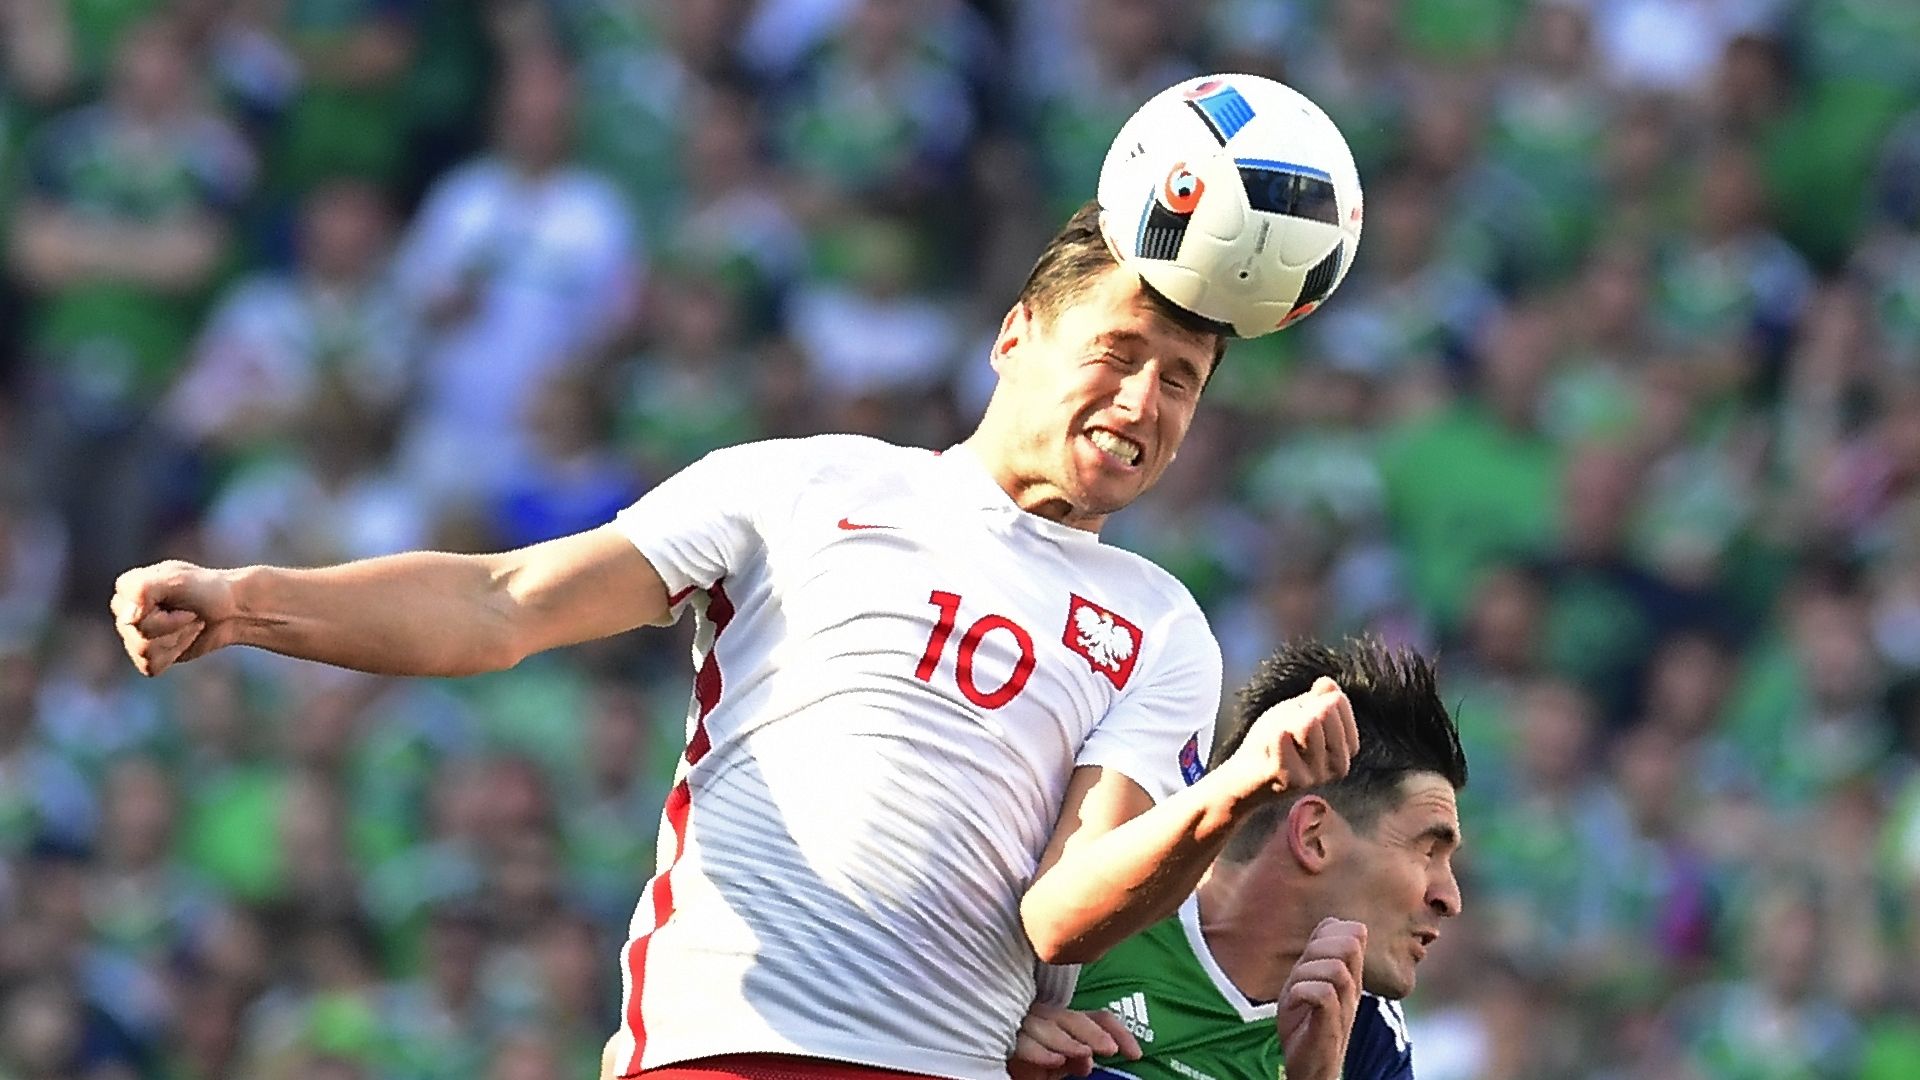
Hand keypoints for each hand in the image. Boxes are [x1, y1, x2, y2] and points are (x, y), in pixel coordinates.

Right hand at [111, 560, 239, 675]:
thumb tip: (128, 619)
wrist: (232, 610)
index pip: (129, 615)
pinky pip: (151, 667)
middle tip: (191, 614)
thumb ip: (143, 590)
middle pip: (138, 634)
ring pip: (144, 651)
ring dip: (177, 639)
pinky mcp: (149, 655)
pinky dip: (175, 653)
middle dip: (174, 627)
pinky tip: (186, 639)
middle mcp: (126, 611)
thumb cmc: (207, 590)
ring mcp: (135, 634)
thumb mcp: (177, 580)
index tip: (182, 599)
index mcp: (127, 588)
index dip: (162, 615)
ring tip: (190, 624)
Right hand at [1009, 1003, 1140, 1079]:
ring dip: (1068, 1041)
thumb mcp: (1062, 1063)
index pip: (1097, 1018)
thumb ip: (1077, 1059)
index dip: (1118, 1032)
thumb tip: (1088, 1060)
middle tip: (1111, 1050)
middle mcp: (1047, 1017)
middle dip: (1094, 1033)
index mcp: (1066, 1022)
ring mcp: (1025, 1024)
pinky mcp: (1005, 1037)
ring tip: (1084, 1054)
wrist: (1002, 1065)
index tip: (1136, 1055)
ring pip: (1048, 1026)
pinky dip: (1040, 1051)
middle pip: (1073, 1018)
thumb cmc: (1031, 1062)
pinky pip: (1023, 1042)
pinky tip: (1055, 1061)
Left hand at [1219, 677, 1358, 800]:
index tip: (1299, 717)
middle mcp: (1339, 765)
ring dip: (1283, 724)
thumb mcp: (1297, 714)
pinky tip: (1271, 744)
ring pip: (1307, 724)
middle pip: (1324, 712)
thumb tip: (1328, 684)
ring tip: (1276, 741)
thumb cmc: (1272, 743)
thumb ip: (1316, 699)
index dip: (1310, 701)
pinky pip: (1283, 739)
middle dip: (1298, 712)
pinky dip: (1272, 735)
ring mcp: (1318, 775)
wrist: (1244, 776)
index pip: (1338, 703)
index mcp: (1345, 747)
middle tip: (1284, 731)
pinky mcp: (1294, 780)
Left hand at [1275, 917, 1365, 1079]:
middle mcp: (1352, 989)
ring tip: (1296, 991)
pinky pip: (1324, 995)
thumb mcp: (1309, 980)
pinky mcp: (1331, 1029)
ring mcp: (1345, 1009)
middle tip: (1301, 971)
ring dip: (1305, 974)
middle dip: (1317, 948)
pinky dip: (1302, 992)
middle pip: (1349, 944)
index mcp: (1349, 974)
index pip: (1352, 932)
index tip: (1310, 952)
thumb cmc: (1307, 1023)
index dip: (1328, 931)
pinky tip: (1294, 1002)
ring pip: (1335, 968)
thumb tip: (1332, 921)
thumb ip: (1318, 954)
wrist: (1308, 1068)